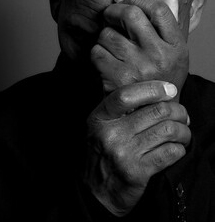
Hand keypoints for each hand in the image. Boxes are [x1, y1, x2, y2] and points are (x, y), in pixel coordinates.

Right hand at [84, 81, 190, 215]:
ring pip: (169, 130)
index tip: (169, 89)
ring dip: (183, 131)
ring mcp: (124, 153)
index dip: (152, 89)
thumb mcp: (99, 128)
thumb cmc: (101, 155)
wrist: (96, 191)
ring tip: (182, 133)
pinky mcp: (138, 171)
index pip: (126, 95)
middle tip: (182, 116)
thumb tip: (156, 96)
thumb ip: (119, 112)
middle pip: (157, 111)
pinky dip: (180, 149)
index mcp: (99, 119)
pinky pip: (171, 152)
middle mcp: (110, 134)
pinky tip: (176, 149)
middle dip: (178, 111)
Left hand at [91, 0, 188, 101]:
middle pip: (130, 16)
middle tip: (108, 15)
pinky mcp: (117, 80)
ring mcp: (137, 69)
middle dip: (113, 11)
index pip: (158, 10)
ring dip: (103, 36)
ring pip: (108, 34)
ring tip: (109, 45)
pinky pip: (96, 53)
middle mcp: (159, 56)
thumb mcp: (174, 53)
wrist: (150, 113)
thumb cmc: (160, 80)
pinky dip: (95, 52)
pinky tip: (103, 60)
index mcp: (176, 47)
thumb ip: (171, 24)